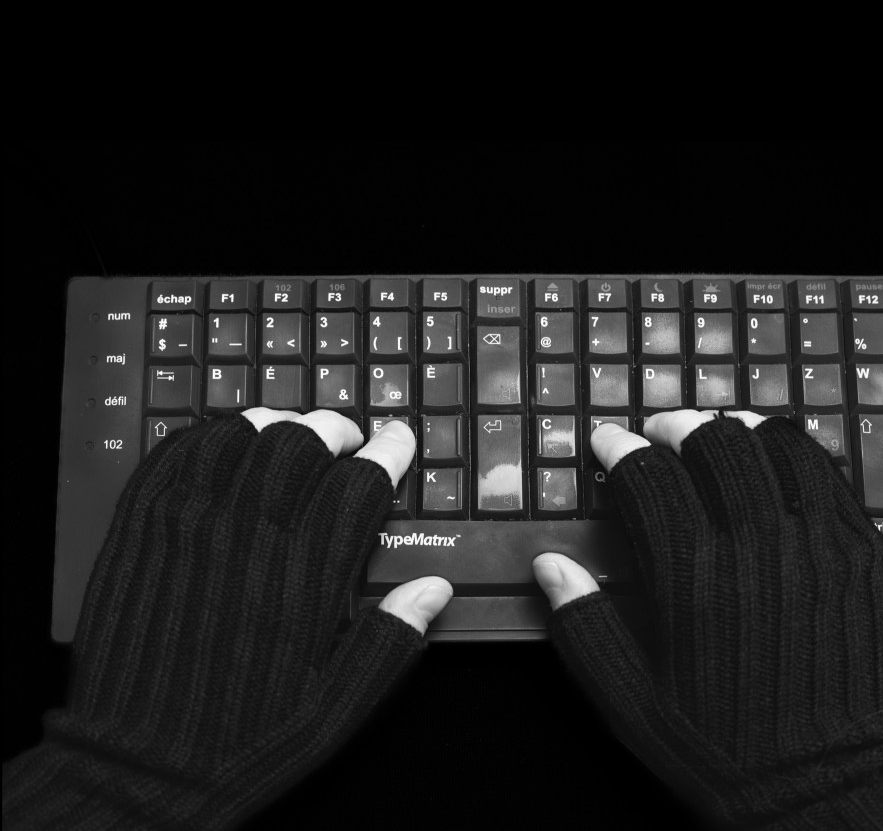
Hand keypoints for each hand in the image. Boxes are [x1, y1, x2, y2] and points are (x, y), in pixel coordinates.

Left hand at [4, 410, 450, 828]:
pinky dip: (207, 436)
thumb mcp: (335, 705)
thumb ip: (390, 639)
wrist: (140, 766)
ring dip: (274, 423)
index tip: (399, 439)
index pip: (360, 483)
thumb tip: (435, 590)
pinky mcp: (140, 529)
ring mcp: (188, 525)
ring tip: (290, 430)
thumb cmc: (244, 736)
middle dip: (334, 428)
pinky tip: (224, 442)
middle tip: (347, 435)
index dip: (389, 452)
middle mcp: (248, 536)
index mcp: (305, 576)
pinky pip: (176, 454)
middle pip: (301, 443)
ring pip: (238, 435)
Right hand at [532, 410, 882, 827]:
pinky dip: (794, 453)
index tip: (607, 442)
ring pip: (776, 448)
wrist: (823, 784)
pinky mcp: (859, 554)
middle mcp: (755, 546)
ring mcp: (816, 544)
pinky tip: (776, 458)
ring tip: (716, 430)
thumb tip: (550, 566)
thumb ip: (583, 624)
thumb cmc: (718, 743)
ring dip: (737, 428)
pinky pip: (828, 476)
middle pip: (714, 444)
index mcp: (691, 576)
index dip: (620, 449)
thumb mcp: (628, 698)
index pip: (648, 477)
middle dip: (677, 426)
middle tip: (660, 430)